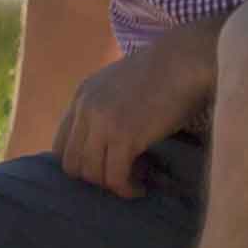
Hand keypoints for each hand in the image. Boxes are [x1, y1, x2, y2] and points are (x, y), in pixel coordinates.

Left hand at [55, 37, 212, 196]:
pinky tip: (140, 187)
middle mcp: (85, 108)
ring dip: (112, 184)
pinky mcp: (124, 136)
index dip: (81, 162)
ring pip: (90, 174)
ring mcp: (102, 122)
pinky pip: (115, 177)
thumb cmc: (165, 70)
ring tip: (135, 180)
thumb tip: (107, 144)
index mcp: (82, 95)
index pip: (61, 144)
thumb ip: (107, 107)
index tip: (103, 168)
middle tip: (121, 175)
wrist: (186, 59)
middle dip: (95, 177)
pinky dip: (126, 188)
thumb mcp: (122, 85)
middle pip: (71, 163)